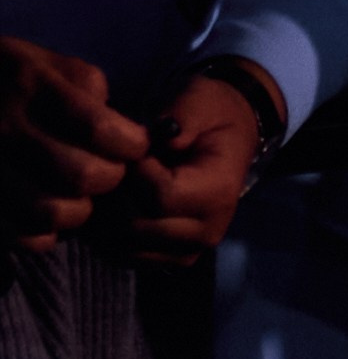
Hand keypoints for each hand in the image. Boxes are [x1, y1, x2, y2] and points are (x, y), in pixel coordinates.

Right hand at [0, 40, 148, 250]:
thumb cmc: (6, 78)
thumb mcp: (44, 60)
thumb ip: (84, 83)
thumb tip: (116, 124)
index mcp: (31, 87)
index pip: (97, 128)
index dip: (129, 143)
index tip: (136, 144)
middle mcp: (6, 130)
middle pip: (80, 175)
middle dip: (109, 177)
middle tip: (110, 170)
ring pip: (50, 213)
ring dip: (79, 210)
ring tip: (81, 196)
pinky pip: (19, 236)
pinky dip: (44, 234)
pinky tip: (49, 215)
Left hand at [106, 74, 271, 265]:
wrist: (230, 140)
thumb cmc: (211, 115)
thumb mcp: (200, 99)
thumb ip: (183, 114)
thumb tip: (162, 134)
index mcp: (218, 192)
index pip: (160, 197)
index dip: (133, 174)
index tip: (128, 149)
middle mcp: (207, 231)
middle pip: (138, 228)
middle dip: (114, 197)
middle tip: (108, 168)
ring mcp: (188, 251)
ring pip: (126, 249)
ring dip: (106, 220)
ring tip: (107, 187)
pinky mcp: (170, 260)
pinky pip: (125, 258)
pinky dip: (108, 237)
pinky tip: (108, 207)